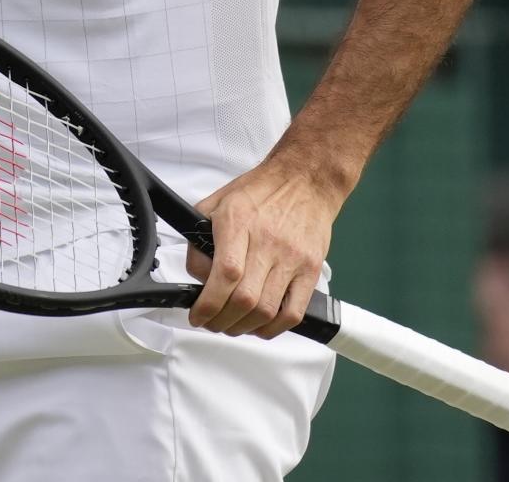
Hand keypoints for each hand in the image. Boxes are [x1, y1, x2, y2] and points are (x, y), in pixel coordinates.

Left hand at [185, 157, 342, 337]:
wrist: (306, 179)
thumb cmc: (261, 191)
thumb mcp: (217, 203)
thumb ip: (199, 240)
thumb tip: (198, 278)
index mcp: (239, 222)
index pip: (225, 274)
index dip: (208, 303)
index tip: (197, 314)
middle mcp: (267, 241)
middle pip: (244, 299)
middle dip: (221, 321)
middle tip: (211, 323)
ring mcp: (292, 258)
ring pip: (267, 311)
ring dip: (244, 328)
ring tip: (233, 325)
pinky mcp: (311, 270)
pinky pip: (293, 312)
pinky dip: (273, 328)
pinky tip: (260, 325)